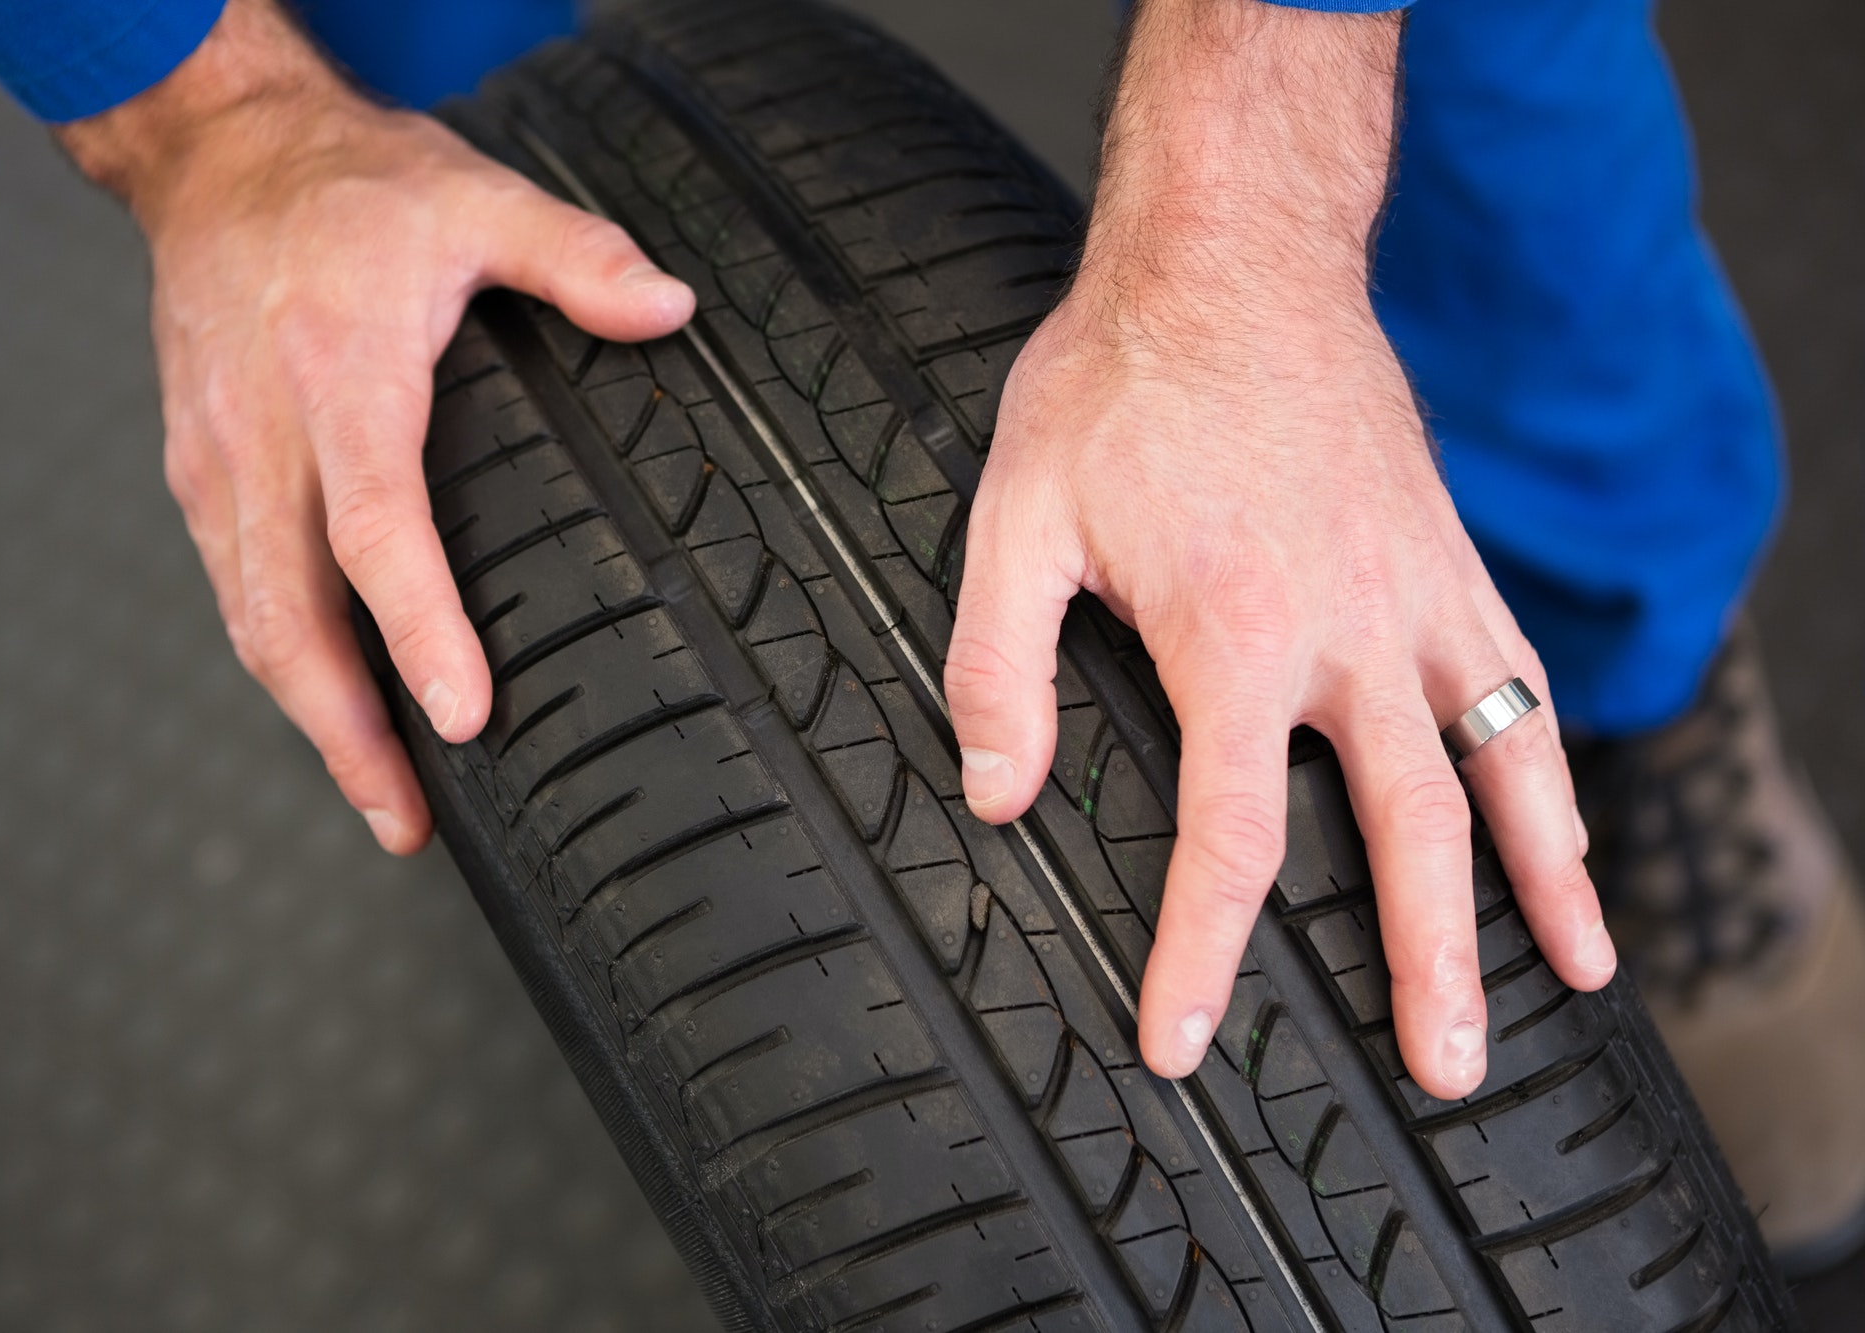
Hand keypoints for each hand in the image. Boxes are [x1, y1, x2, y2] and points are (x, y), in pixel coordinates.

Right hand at [59, 0, 693, 852]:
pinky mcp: (198, 474)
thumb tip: (670, 311)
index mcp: (338, 371)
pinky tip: (335, 711)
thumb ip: (577, 257)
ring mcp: (215, 460)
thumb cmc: (350, 186)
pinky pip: (235, 590)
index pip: (374, 523)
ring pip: (250, 619)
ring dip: (312, 721)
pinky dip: (283, 664)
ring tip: (382, 800)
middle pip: (287, 613)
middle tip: (407, 820)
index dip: (415, 626)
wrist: (217, 156)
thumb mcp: (477, 195)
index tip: (461, 712)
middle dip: (345, 732)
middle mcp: (262, 432)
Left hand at [942, 0, 1611, 1100]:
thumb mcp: (1015, 514)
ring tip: (1573, 980)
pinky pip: (1523, 679)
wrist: (1234, 256)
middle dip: (1426, 965)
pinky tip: (1559, 824)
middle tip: (1448, 1078)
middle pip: (1411, 832)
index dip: (1203, 957)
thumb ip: (997, 664)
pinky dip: (1550, 765)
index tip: (1183, 1048)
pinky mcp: (1449, 558)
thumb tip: (996, 799)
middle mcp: (1350, 630)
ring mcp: (1417, 594)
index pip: (1229, 838)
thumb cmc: (1119, 383)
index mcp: (1235, 635)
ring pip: (1505, 762)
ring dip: (1542, 880)